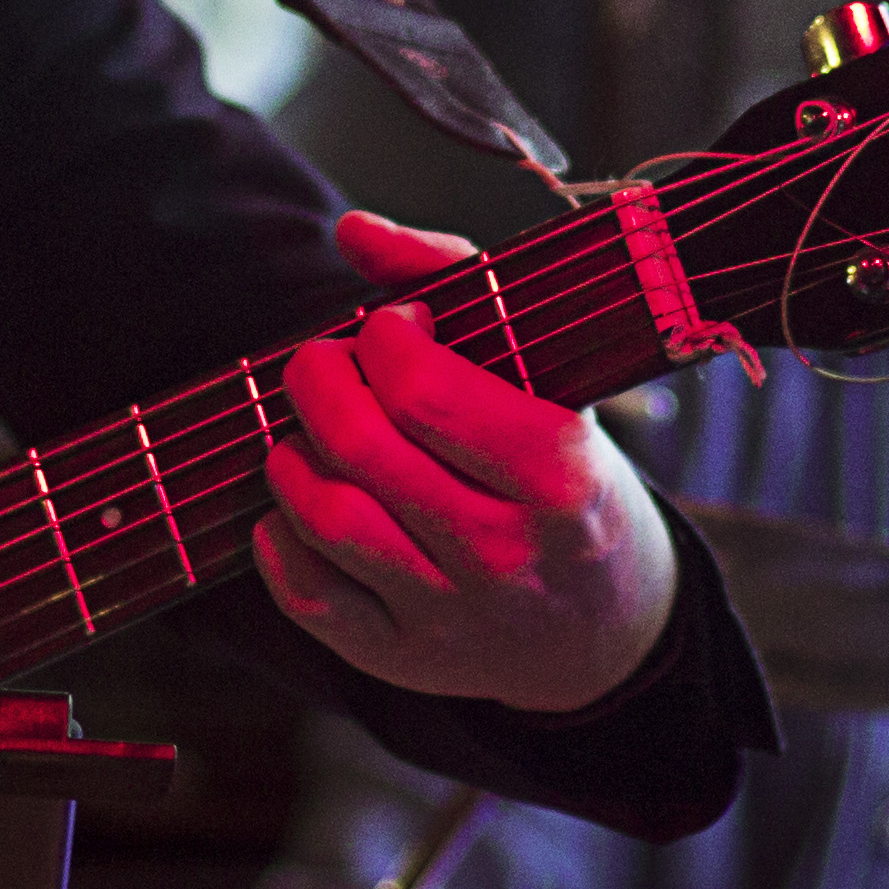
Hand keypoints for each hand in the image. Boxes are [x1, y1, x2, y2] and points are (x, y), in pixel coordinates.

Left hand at [256, 212, 679, 713]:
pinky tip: (306, 502)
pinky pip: (304, 592)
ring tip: (315, 432)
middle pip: (361, 448)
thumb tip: (355, 230)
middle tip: (324, 362)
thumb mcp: (549, 375)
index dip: (384, 337)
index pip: (425, 392)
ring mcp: (449, 616)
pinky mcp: (400, 659)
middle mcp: (504, 555)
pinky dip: (280, 535)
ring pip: (325, 518)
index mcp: (558, 476)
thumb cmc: (569, 479)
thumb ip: (456, 279)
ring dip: (294, 453)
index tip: (394, 326)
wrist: (608, 629)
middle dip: (318, 379)